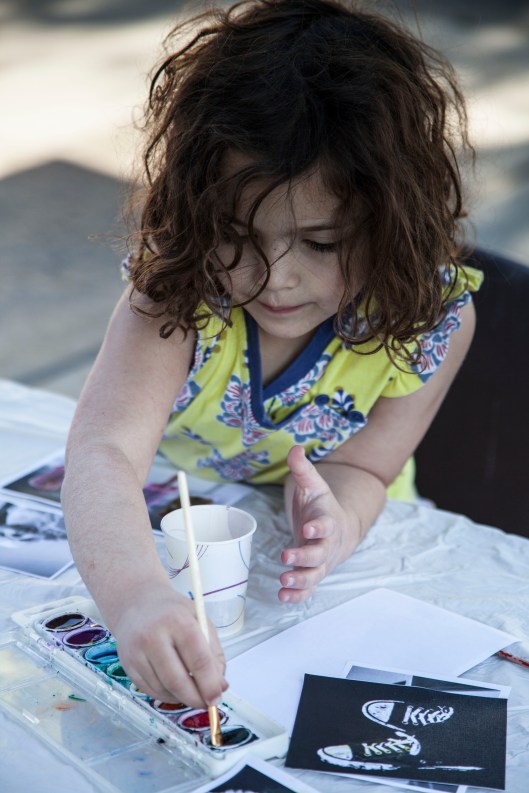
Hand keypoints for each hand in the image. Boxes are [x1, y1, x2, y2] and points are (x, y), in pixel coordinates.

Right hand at [109, 582, 227, 708]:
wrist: (136, 603)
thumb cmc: (173, 612)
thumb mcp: (199, 620)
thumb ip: (214, 653)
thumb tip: (220, 686)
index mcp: (178, 621)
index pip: (198, 659)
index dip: (210, 684)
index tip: (217, 697)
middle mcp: (153, 636)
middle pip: (177, 680)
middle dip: (195, 698)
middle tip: (207, 703)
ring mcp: (137, 652)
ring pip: (163, 689)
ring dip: (181, 698)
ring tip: (192, 692)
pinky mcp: (126, 664)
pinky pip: (149, 690)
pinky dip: (166, 695)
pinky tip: (175, 689)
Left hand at [279, 445, 360, 603]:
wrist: (337, 530)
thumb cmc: (321, 507)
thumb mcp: (313, 485)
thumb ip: (303, 469)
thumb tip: (294, 449)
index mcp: (328, 521)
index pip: (326, 525)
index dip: (318, 527)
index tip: (308, 528)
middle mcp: (327, 545)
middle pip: (319, 555)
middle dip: (304, 557)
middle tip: (287, 555)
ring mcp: (321, 563)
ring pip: (314, 576)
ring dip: (300, 580)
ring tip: (284, 581)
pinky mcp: (313, 575)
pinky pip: (308, 589)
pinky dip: (298, 596)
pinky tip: (282, 598)